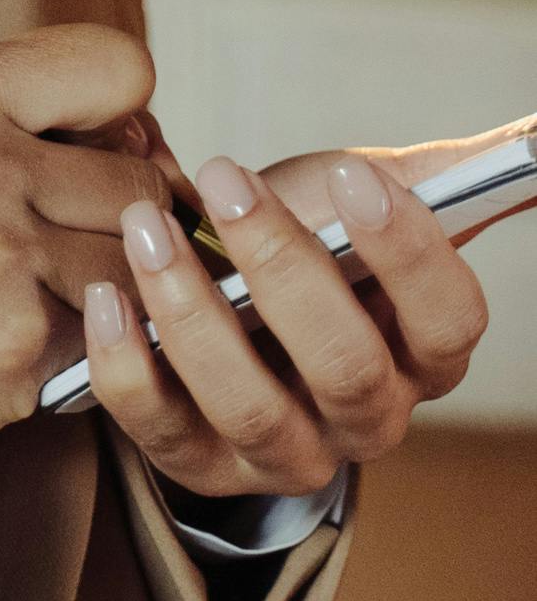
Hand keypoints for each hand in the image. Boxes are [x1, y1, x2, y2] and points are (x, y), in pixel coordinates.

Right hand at [0, 23, 161, 454]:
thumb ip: (43, 102)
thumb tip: (160, 142)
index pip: (122, 68)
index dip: (116, 112)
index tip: (86, 141)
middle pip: (144, 179)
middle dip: (115, 210)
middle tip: (48, 226)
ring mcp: (3, 257)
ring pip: (141, 262)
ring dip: (109, 278)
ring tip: (42, 279)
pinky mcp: (27, 339)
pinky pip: (119, 329)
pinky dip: (92, 335)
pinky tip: (35, 323)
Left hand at [78, 139, 492, 497]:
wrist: (230, 304)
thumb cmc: (311, 243)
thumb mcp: (371, 203)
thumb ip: (443, 177)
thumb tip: (536, 136)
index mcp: (422, 352)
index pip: (449, 321)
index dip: (410, 254)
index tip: (351, 176)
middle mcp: (365, 417)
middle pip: (345, 364)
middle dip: (283, 265)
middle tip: (227, 177)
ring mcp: (284, 452)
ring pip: (250, 405)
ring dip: (194, 313)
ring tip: (147, 228)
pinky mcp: (199, 465)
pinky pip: (160, 432)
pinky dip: (127, 365)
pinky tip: (106, 296)